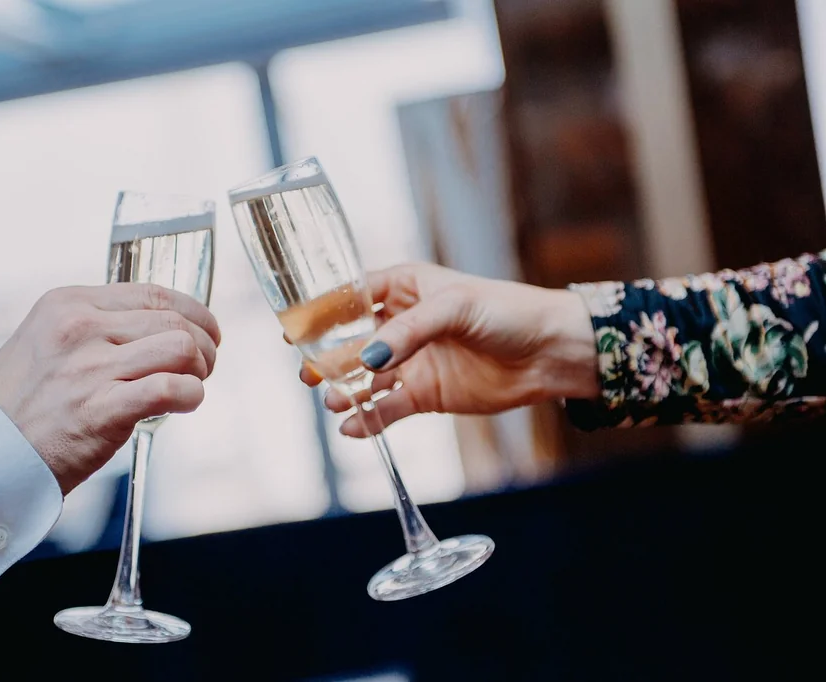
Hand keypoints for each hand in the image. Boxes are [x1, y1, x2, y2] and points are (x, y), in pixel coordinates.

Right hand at [0, 283, 219, 493]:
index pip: (153, 292)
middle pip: (174, 319)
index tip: (206, 331)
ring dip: (200, 369)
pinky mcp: (101, 409)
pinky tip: (184, 404)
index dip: (194, 312)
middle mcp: (79, 327)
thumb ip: (94, 326)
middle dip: (204, 344)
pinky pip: (170, 389)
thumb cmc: (20, 405)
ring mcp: (89, 367)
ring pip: (181, 347)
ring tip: (192, 386)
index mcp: (67, 303)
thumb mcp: (45, 340)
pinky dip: (191, 396)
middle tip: (202, 367)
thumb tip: (156, 326)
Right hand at [299, 263, 598, 436]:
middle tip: (310, 374)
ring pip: (365, 377)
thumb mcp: (455, 308)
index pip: (351, 297)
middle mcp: (402, 324)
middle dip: (327, 358)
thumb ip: (408, 332)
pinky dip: (369, 419)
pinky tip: (354, 427)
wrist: (550, 353)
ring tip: (336, 400)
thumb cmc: (507, 313)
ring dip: (346, 390)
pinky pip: (387, 408)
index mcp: (405, 288)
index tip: (294, 332)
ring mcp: (411, 361)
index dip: (321, 314)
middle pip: (350, 341)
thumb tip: (368, 358)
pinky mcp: (424, 395)